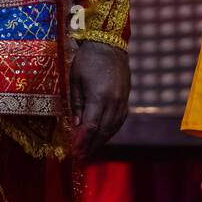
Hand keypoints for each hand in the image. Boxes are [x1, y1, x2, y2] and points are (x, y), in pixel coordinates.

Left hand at [69, 40, 129, 158]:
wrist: (109, 43)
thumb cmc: (87, 59)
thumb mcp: (75, 80)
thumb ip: (76, 104)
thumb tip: (76, 125)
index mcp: (99, 96)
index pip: (91, 126)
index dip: (83, 142)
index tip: (75, 153)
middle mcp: (114, 102)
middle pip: (103, 131)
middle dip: (92, 146)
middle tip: (81, 158)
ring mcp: (122, 101)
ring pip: (113, 128)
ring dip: (101, 141)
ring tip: (90, 150)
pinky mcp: (126, 98)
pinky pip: (119, 120)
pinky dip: (110, 131)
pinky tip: (103, 135)